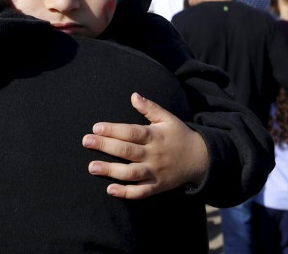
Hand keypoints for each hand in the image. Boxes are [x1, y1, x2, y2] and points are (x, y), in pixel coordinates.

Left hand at [82, 92, 208, 198]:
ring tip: (92, 166)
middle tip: (86, 142)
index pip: (131, 132)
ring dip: (110, 170)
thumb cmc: (179, 135)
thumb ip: (150, 108)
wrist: (202, 159)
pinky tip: (110, 189)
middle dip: (105, 146)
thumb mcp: (167, 118)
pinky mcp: (157, 186)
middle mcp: (154, 155)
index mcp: (154, 136)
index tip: (96, 127)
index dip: (113, 130)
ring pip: (130, 173)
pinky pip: (140, 192)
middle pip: (127, 151)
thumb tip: (133, 95)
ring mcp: (155, 172)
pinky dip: (126, 192)